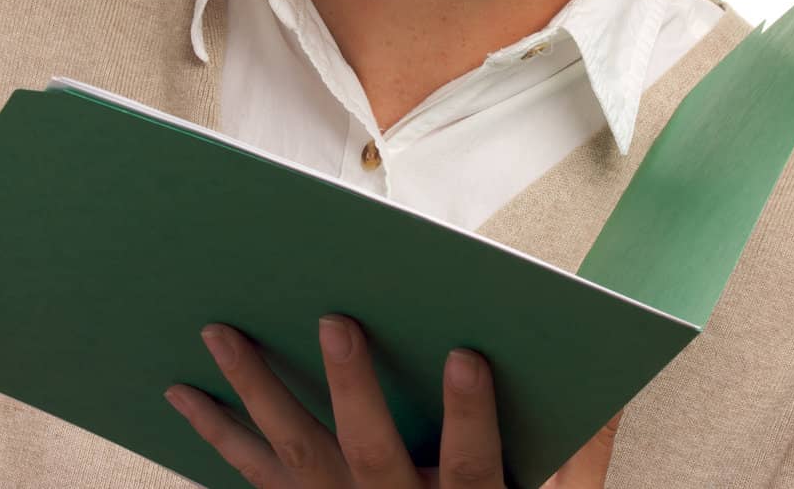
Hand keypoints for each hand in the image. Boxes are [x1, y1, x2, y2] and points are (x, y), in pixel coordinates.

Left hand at [166, 315, 620, 487]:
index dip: (470, 413)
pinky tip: (183, 397)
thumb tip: (610, 399)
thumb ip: (579, 464)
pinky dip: (215, 436)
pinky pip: (249, 479)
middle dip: (350, 386)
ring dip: (252, 394)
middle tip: (334, 320)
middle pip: (368, 455)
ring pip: (289, 459)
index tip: (468, 353)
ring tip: (219, 335)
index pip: (472, 466)